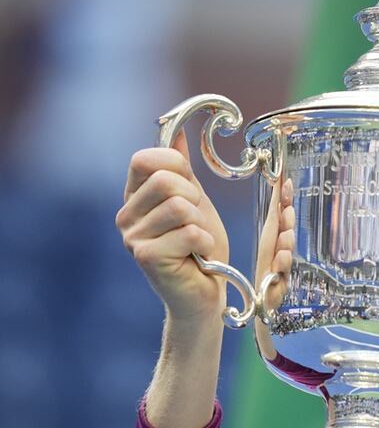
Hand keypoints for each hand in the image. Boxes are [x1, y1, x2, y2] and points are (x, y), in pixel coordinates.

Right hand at [116, 130, 228, 322]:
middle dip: (194, 200)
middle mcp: (125, 215)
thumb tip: (176, 133)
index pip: (146, 159)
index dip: (176, 167)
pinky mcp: (146, 257)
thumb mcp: (196, 201)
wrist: (204, 293)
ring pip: (179, 206)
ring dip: (200, 224)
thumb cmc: (200, 248)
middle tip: (195, 224)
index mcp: (135, 197)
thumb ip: (183, 170)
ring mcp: (132, 237)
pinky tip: (197, 256)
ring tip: (196, 242)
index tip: (190, 188)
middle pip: (165, 180)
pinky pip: (188, 232)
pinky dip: (204, 243)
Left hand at [253, 175, 295, 311]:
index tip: (285, 179)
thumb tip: (282, 193)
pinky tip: (282, 256)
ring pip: (285, 251)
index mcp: (274, 237)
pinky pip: (281, 272)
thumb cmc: (267, 273)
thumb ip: (277, 219)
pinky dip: (282, 264)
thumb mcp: (270, 245)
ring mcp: (282, 267)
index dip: (283, 196)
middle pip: (286, 230)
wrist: (264, 304)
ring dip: (287, 242)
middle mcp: (281, 249)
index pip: (279, 213)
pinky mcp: (281, 284)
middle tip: (287, 206)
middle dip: (288, 219)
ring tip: (286, 234)